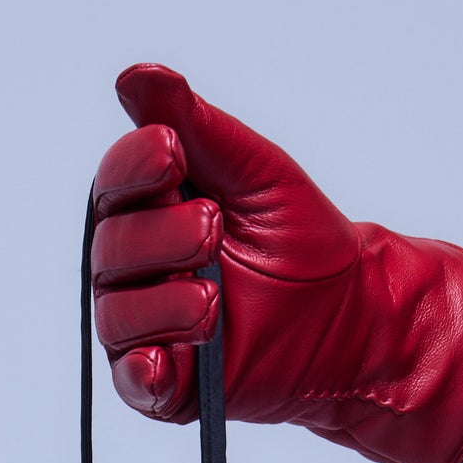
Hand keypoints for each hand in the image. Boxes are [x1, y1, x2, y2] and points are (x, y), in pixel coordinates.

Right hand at [90, 65, 462, 462]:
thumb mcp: (255, 172)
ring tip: (213, 300)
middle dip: (160, 236)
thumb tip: (137, 77)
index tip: (173, 154)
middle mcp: (136, 267)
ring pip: (118, 313)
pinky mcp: (165, 385)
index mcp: (150, 207)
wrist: (350, 316)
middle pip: (111, 248)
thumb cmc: (302, 242)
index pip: (115, 183)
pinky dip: (143, 371)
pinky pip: (133, 380)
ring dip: (161, 303)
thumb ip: (196, 125)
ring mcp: (146, 327)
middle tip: (214, 229)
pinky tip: (164, 361)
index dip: (135, 167)